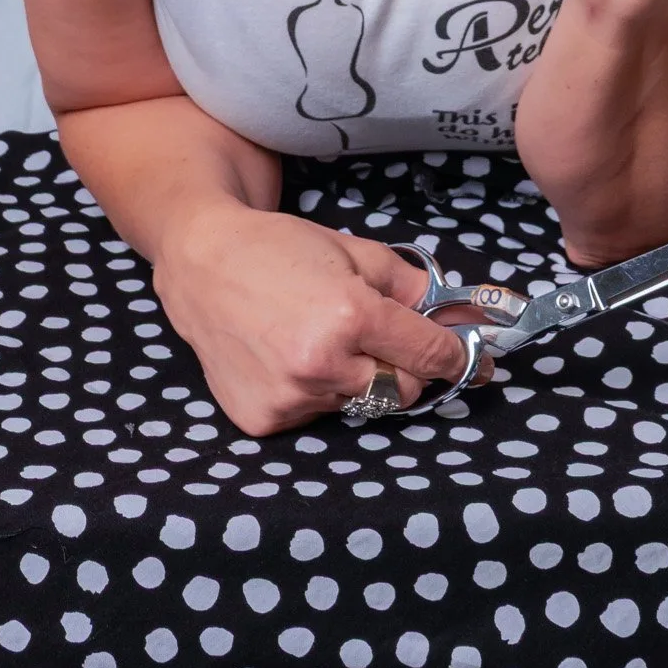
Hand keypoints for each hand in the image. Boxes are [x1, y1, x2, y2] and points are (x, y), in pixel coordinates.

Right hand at [152, 201, 481, 435]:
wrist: (202, 263)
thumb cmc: (279, 248)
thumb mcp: (353, 251)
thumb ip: (408, 287)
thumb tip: (454, 316)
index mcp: (351, 316)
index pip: (429, 355)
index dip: (454, 356)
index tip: (464, 357)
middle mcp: (323, 364)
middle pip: (402, 391)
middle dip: (404, 368)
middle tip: (383, 341)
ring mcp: (291, 397)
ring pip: (357, 404)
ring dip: (356, 379)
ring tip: (320, 339)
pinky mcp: (264, 419)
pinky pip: (315, 415)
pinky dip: (315, 392)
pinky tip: (288, 357)